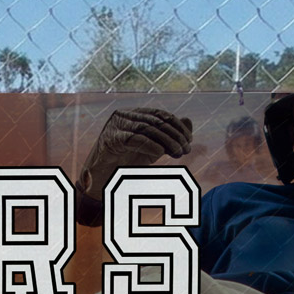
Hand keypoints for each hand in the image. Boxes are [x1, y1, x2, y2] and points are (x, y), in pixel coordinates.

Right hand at [76, 108, 192, 223]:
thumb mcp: (153, 148)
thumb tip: (188, 120)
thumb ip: (169, 135)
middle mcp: (124, 115)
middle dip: (174, 135)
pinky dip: (150, 145)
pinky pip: (134, 138)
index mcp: (134, 114)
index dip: (177, 126)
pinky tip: (160, 154)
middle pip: (155, 121)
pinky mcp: (110, 138)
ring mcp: (115, 125)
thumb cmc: (127, 162)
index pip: (160, 115)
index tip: (189, 140)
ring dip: (166, 141)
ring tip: (177, 152)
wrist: (104, 179)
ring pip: (146, 128)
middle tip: (186, 149)